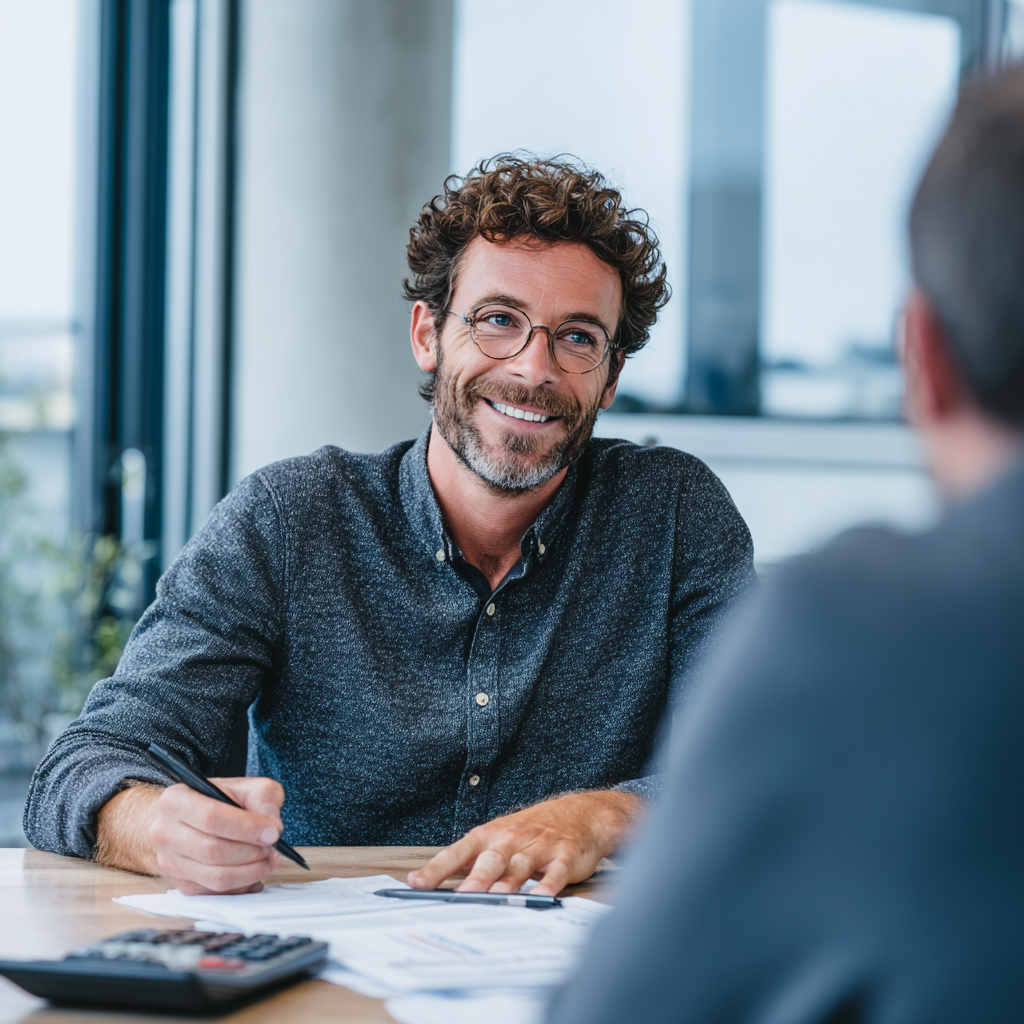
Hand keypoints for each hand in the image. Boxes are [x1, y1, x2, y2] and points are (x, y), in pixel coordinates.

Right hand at [96, 777, 284, 895]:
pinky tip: (254, 870)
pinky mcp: (180, 884)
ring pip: (215, 877)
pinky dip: (241, 885)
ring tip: (268, 859)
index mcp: (176, 800)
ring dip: (250, 871)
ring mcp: (169, 862)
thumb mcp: (245, 787)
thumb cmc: (217, 800)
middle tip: (272, 847)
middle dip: (251, 852)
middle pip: (213, 851)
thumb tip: (271, 826)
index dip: (247, 828)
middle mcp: (165, 832)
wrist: (187, 818)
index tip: (273, 832)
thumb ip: (262, 798)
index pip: (212, 817)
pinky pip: (216, 892)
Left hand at [407, 791, 644, 895]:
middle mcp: (512, 839)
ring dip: (506, 884)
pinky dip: (548, 885)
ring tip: (494, 900)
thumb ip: (470, 861)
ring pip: (520, 867)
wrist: (581, 812)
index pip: (459, 851)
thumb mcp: (499, 838)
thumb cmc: (532, 830)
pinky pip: (556, 873)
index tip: (416, 884)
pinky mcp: (565, 856)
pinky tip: (540, 898)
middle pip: (491, 860)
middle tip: (461, 897)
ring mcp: (539, 847)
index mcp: (491, 835)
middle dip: (475, 879)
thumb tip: (432, 882)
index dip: (438, 868)